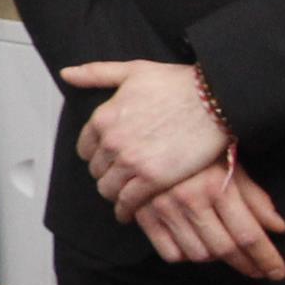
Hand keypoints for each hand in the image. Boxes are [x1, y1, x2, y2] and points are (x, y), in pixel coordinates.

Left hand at [63, 59, 228, 214]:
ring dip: (113, 193)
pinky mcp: (153, 179)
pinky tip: (128, 213)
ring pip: (107, 188)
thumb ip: (95, 74)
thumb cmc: (179, 84)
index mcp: (103, 118)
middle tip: (118, 177)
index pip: (84, 148)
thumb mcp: (132, 71)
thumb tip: (67, 74)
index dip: (95, 155)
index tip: (105, 159)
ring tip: (123, 195)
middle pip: (96, 170)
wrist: (216, 100)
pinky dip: (125, 210)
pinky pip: (128, 202)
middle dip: (105, 173)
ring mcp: (131, 162)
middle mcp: (111, 142)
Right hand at [133, 159, 284, 281]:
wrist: (147, 128)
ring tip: (225, 250)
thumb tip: (278, 228)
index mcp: (216, 186)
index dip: (267, 259)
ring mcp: (163, 208)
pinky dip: (185, 255)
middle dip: (247, 265)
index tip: (277, 273)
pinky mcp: (143, 214)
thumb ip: (255, 198)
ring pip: (197, 254)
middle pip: (225, 249)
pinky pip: (169, 252)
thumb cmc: (197, 145)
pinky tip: (194, 243)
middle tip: (258, 270)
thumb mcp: (231, 164)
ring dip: (216, 258)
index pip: (249, 235)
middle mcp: (190, 199)